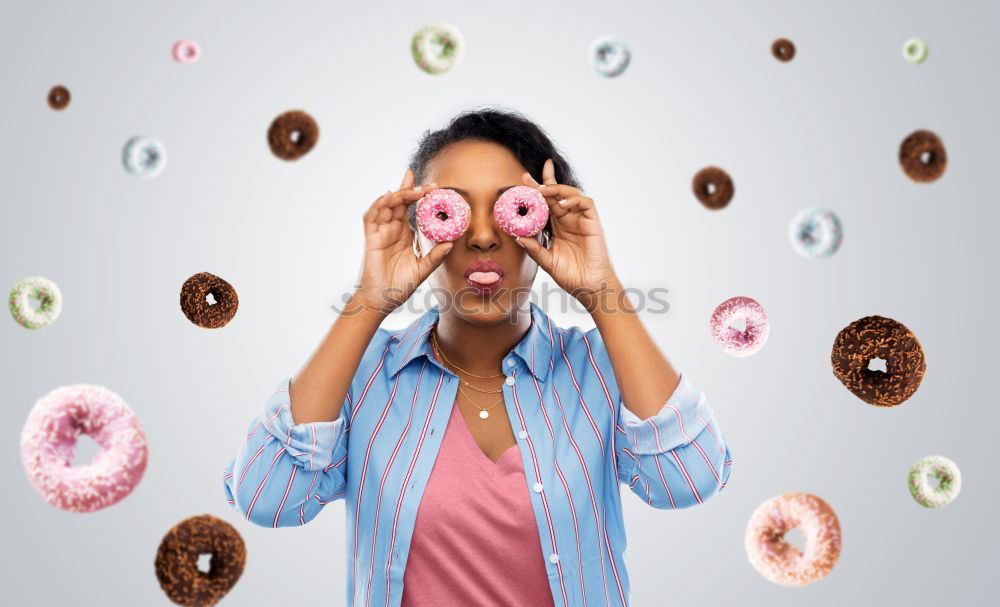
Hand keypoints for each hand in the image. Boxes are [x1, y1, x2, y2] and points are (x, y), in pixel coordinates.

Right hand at [353, 168, 453, 314]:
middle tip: (429, 185)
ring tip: (415, 191)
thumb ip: (435, 257)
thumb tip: (451, 243)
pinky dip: (379, 205)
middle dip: (411, 189)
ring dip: (399, 194)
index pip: (410, 207)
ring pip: (386, 205)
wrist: (382, 301)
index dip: (418, 194)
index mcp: (404, 234)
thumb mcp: (423, 269)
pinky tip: (390, 197)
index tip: (435, 186)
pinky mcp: (371, 239)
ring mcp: (380, 232)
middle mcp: (392, 229)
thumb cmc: (400, 286)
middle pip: (399, 201)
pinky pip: (372, 217)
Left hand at [517, 159, 619, 311]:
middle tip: (527, 177)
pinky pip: (585, 203)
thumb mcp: (547, 261)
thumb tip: (517, 236)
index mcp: (557, 227)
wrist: (590, 287)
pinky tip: (562, 204)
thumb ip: (534, 249)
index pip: (546, 203)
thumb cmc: (571, 276)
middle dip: (543, 182)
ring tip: (542, 191)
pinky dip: (574, 199)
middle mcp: (569, 220)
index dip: (536, 191)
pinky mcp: (593, 222)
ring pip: (570, 194)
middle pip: (556, 194)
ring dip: (556, 190)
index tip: (522, 180)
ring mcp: (581, 220)